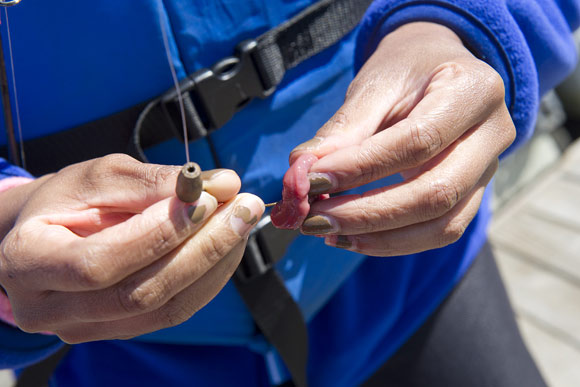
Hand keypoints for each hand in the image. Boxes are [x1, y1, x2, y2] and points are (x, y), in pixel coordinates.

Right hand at [0, 154, 263, 342]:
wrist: (40, 237)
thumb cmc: (65, 202)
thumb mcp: (98, 178)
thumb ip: (156, 183)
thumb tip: (222, 183)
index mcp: (30, 261)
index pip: (101, 262)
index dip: (160, 233)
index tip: (207, 199)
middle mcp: (51, 308)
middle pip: (141, 292)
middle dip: (203, 247)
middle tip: (244, 208)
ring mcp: (86, 328)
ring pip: (166, 307)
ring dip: (216, 262)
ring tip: (242, 221)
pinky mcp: (119, 330)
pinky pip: (175, 311)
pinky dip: (210, 278)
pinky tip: (228, 245)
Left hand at [291, 22, 514, 255]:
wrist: (437, 69)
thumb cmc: (406, 70)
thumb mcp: (375, 85)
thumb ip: (343, 129)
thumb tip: (301, 172)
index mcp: (474, 90)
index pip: (417, 141)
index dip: (361, 168)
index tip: (312, 181)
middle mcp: (494, 134)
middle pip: (436, 193)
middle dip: (368, 213)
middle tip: (314, 218)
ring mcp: (490, 170)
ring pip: (443, 225)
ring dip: (379, 237)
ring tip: (327, 231)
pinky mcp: (474, 195)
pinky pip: (440, 232)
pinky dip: (393, 241)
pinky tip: (351, 237)